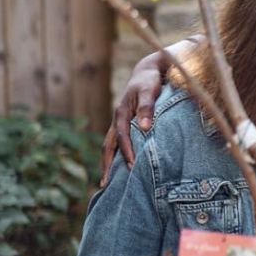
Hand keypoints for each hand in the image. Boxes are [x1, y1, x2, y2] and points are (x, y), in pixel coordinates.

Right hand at [99, 50, 167, 183]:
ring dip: (109, 162)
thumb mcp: (149, 91)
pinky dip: (117, 155)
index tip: (133, 167)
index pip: (122, 138)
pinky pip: (118, 142)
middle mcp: (118, 120)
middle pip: (108, 146)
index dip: (127, 152)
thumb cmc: (150, 81)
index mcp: (122, 113)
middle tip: (104, 184)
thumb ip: (147, 108)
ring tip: (108, 181)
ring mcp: (120, 122)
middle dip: (106, 165)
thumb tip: (145, 127)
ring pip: (110, 145)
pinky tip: (122, 166)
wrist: (148, 71)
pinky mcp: (127, 123)